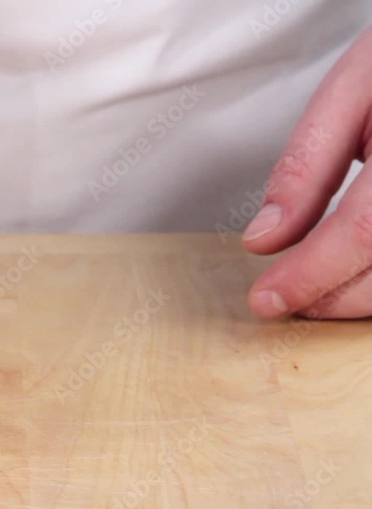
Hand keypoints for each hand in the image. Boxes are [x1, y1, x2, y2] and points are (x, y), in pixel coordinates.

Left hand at [242, 26, 371, 319]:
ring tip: (318, 286)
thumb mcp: (350, 91)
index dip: (310, 276)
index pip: (362, 232)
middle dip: (330, 298)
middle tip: (284, 297)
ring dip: (362, 298)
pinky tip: (357, 274)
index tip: (266, 299)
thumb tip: (264, 238)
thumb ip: (306, 168)